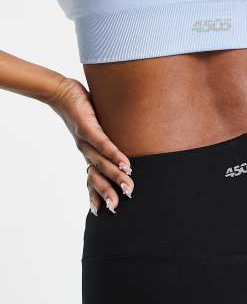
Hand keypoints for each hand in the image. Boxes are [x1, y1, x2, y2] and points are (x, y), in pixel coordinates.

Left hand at [47, 78, 133, 215]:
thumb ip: (108, 140)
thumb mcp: (96, 129)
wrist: (60, 91)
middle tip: (117, 206)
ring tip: (128, 187)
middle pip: (96, 177)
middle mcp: (84, 151)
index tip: (104, 211)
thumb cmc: (82, 110)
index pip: (92, 179)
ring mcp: (84, 140)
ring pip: (101, 163)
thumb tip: (125, 150)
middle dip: (107, 193)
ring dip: (115, 177)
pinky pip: (102, 144)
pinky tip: (125, 164)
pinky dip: (114, 155)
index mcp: (87, 154)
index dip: (96, 195)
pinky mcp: (86, 127)